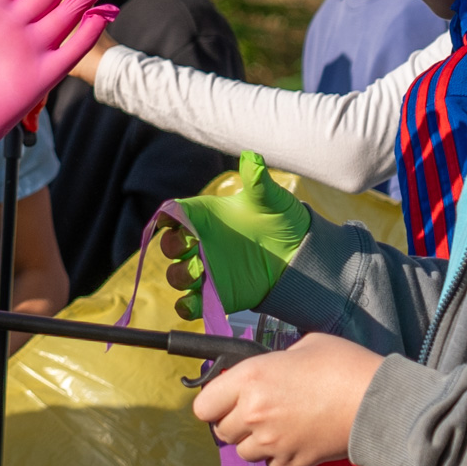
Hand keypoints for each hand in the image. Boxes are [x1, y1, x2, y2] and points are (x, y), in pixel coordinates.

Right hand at [158, 151, 310, 314]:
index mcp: (204, 216)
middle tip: (188, 246)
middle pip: (169, 245)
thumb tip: (253, 158)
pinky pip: (192, 304)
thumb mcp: (270, 199)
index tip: (169, 221)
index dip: (166, 219)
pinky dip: (188, 307)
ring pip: (177, 274)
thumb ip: (258, 181)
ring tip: (197, 272)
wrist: (300, 255)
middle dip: (171, 247)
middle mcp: (200, 242)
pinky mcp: (216, 294)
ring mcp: (206, 270)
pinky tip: (192, 305)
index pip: (173, 216)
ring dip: (180, 275)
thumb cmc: (280, 220)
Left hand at [192, 333, 382, 465]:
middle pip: (222, 431)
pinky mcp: (294, 462)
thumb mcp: (302, 347)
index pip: (203, 405)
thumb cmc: (343, 365)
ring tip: (277, 426)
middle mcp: (254, 413)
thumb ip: (274, 361)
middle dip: (233, 422)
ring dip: (255, 441)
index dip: (213, 401)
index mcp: (249, 379)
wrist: (376, 401)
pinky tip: (294, 440)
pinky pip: (273, 465)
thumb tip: (269, 369)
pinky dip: (279, 456)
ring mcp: (273, 442)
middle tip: (254, 411)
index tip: (225, 398)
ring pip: (244, 452)